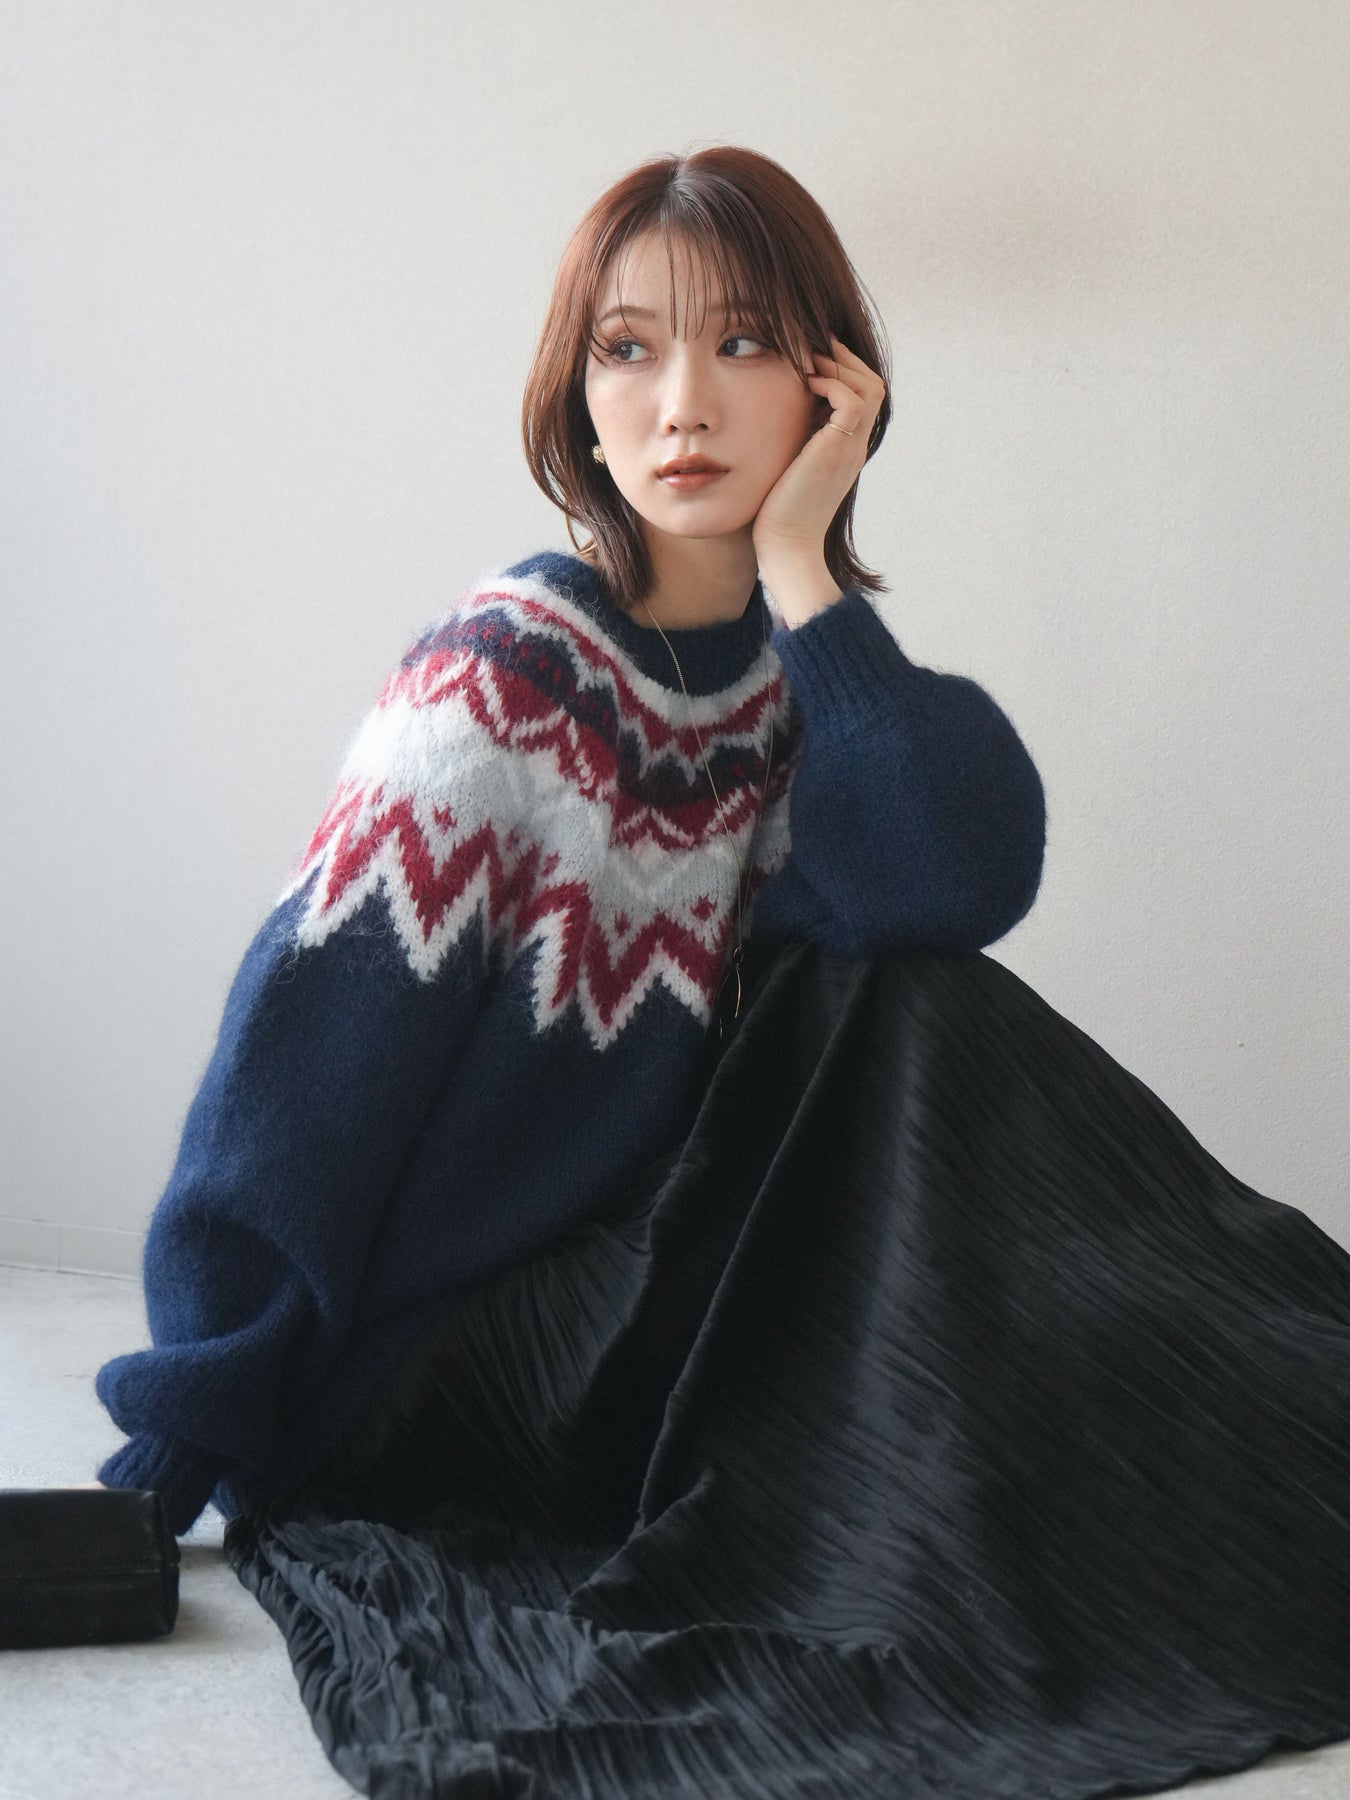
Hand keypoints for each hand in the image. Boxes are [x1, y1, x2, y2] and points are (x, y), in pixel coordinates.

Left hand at [751, 334, 885, 567]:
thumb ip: (792, 439)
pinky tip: (806, 384)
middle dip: (845, 359)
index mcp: (846, 449)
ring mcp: (850, 448)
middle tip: (814, 348)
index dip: (843, 370)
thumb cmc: (776, 512)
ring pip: (869, 386)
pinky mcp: (838, 450)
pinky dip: (831, 383)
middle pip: (873, 384)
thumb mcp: (787, 465)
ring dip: (838, 366)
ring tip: (808, 363)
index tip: (813, 358)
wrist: (785, 545)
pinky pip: (852, 399)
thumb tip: (776, 412)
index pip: (862, 396)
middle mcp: (854, 446)